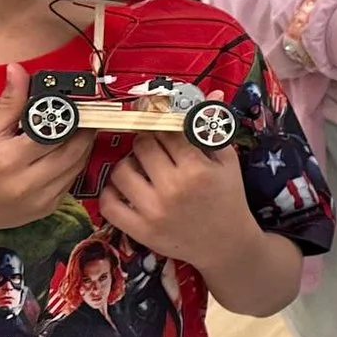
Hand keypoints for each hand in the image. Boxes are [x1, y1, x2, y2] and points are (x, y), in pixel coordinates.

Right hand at [0, 64, 94, 238]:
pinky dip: (74, 164)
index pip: (54, 133)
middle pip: (73, 151)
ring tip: (81, 128)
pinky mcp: (47, 208)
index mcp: (9, 160)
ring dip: (83, 146)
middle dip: (84, 129)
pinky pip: (71, 181)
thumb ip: (9, 103)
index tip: (78, 102)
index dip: (70, 116)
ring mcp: (40, 200)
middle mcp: (28, 183)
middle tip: (88, 113)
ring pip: (77, 166)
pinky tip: (68, 151)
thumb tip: (18, 70)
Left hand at [98, 130, 256, 272]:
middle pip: (142, 146)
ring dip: (128, 164)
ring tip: (141, 168)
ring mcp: (153, 211)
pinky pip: (108, 204)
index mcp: (196, 169)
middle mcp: (172, 189)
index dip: (165, 127)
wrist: (227, 244)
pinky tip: (125, 189)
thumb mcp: (227, 162)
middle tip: (155, 149)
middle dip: (147, 142)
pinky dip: (110, 193)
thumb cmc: (228, 198)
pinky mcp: (140, 231)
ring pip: (121, 171)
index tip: (166, 131)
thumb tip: (212, 92)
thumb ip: (213, 128)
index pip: (166, 132)